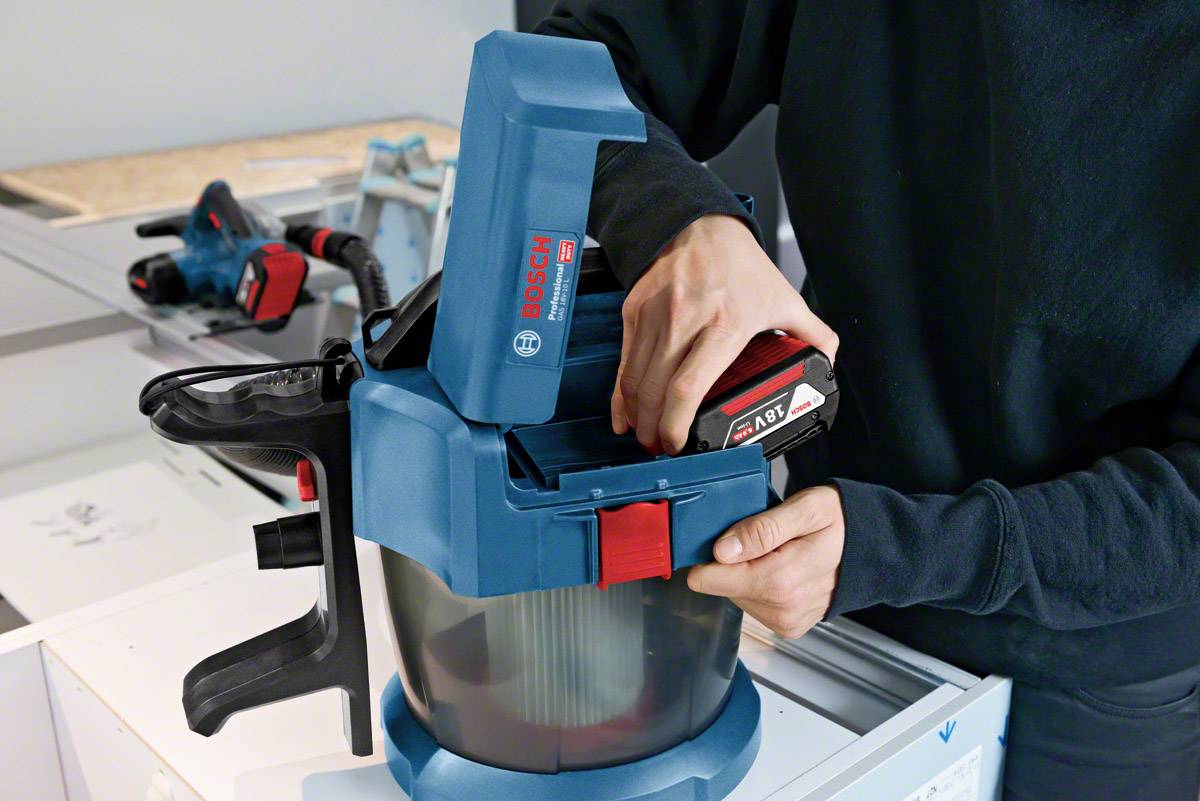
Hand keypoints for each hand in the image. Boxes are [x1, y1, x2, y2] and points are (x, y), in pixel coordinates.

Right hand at [612, 214, 837, 453]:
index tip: (679, 444)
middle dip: (652, 430)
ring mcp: (655, 317)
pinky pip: (623, 361)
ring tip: (643, 435)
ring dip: (635, 415)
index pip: (688, 387)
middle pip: (655, 391)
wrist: (700, 225)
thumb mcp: (784, 297)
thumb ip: (813, 334)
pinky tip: (624, 410)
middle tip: (661, 448)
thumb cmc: (740, 264)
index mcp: (725, 325)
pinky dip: (620, 392)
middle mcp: (684, 321)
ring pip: (634, 380)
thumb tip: (830, 364)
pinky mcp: (635, 311)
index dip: (677, 424)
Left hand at [687, 485, 844, 638]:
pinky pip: (755, 603)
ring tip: (779, 551)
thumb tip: (722, 550)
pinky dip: (762, 583)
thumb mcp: (805, 509)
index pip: (709, 579)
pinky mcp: (789, 625)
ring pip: (737, 594)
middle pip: (723, 585)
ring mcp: (786, 620)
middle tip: (766, 538)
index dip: (709, 553)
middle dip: (735, 559)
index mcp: (779, 581)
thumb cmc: (844, 523)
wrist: (877, 547)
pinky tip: (784, 567)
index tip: (724, 536)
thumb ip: (761, 529)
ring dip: (749, 571)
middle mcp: (781, 609)